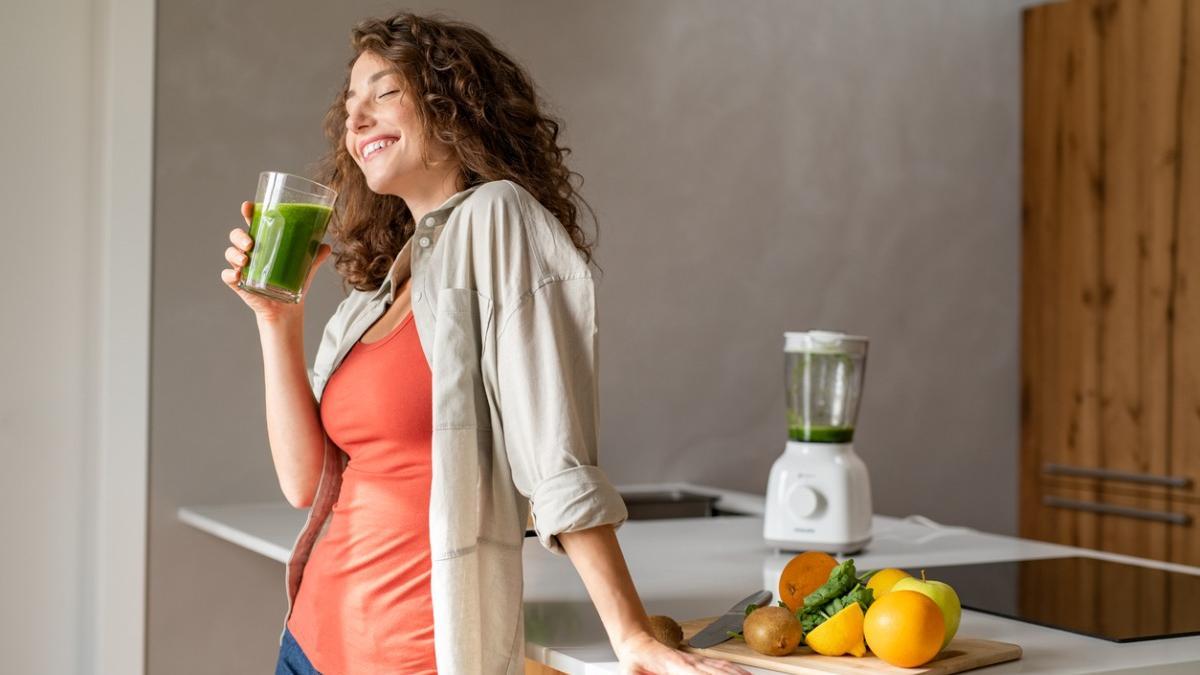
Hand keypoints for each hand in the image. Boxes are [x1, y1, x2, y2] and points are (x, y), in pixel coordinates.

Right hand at [220, 201, 331, 322]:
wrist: (287, 306)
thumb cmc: (293, 280)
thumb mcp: (306, 266)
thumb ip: (315, 256)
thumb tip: (326, 246)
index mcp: (264, 241)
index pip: (253, 222)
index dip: (248, 212)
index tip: (247, 206)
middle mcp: (250, 251)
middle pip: (236, 235)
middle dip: (240, 236)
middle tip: (250, 244)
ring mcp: (242, 266)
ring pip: (230, 253)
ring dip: (234, 254)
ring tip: (245, 260)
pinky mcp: (239, 283)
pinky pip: (227, 276)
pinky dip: (230, 275)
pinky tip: (237, 276)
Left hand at [614, 632, 751, 674]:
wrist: (636, 644)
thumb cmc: (634, 662)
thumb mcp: (631, 674)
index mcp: (674, 665)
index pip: (699, 674)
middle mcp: (689, 662)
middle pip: (717, 672)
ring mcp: (694, 661)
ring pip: (722, 669)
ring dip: (737, 674)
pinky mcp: (696, 663)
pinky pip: (719, 666)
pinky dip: (734, 670)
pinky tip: (743, 674)